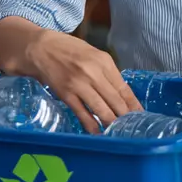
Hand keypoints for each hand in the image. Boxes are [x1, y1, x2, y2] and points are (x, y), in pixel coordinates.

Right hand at [26, 30, 142, 133]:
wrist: (40, 48)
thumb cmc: (69, 50)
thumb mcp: (94, 55)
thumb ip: (107, 72)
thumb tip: (120, 93)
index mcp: (104, 62)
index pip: (123, 87)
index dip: (133, 104)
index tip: (140, 114)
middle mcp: (94, 73)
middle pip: (115, 100)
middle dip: (125, 115)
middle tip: (132, 127)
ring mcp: (79, 84)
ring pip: (100, 108)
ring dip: (110, 122)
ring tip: (118, 132)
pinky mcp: (66, 94)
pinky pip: (81, 113)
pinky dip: (90, 125)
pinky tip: (97, 133)